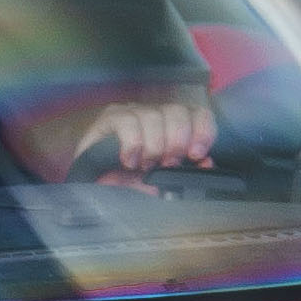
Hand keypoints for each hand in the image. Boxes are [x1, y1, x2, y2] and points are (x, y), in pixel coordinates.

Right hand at [78, 99, 214, 178]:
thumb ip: (186, 173)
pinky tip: (129, 161)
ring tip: (145, 166)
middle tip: (167, 164)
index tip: (197, 154)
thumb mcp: (162, 182)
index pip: (199, 114)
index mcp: (174, 127)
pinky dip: (133, 144)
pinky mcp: (111, 118)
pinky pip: (128, 122)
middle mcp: (156, 114)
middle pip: (178, 112)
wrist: (93, 189)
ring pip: (154, 115)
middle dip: (176, 141)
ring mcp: (133, 113)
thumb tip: (207, 164)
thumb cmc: (130, 184)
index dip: (203, 130)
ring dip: (153, 145)